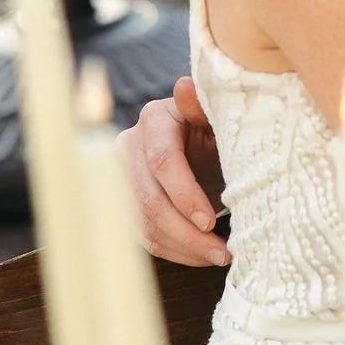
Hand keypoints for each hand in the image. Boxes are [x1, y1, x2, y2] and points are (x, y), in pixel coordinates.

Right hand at [119, 78, 230, 267]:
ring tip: (220, 256)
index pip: (164, 162)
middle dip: (188, 232)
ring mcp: (121, 178)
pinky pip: (143, 236)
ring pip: (144, 223)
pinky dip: (173, 250)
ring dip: (184, 247)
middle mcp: (129, 147)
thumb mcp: (219, 116)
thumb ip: (204, 105)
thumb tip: (185, 87)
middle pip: (150, 200)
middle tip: (223, 252)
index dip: (185, 194)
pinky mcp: (124, 203)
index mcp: (154, 119)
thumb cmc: (218, 129)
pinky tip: (201, 256)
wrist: (207, 142)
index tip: (211, 221)